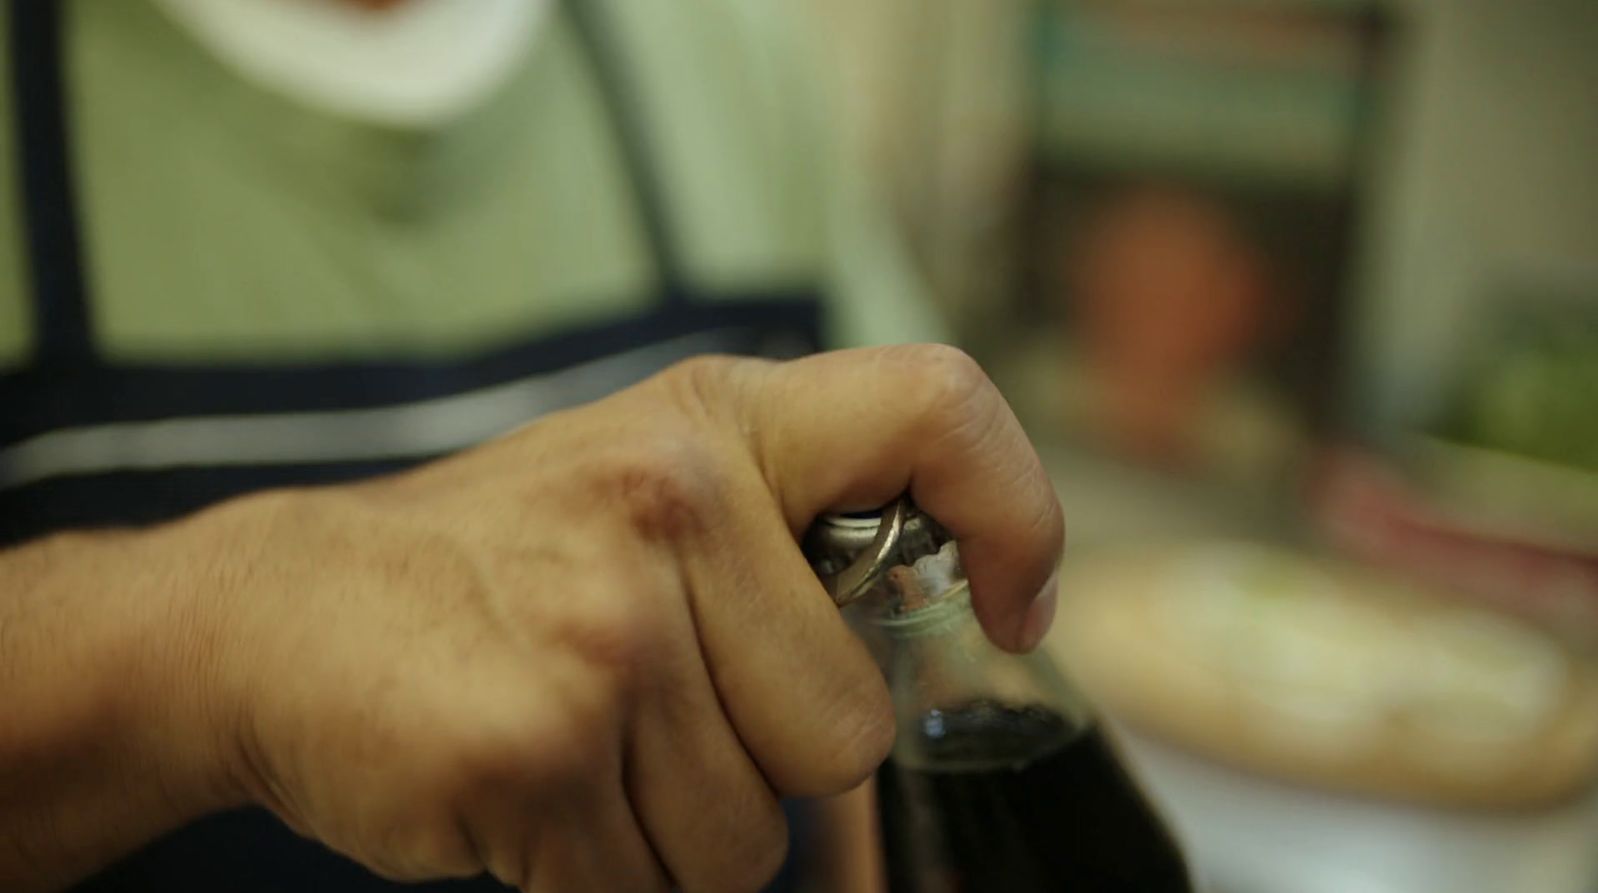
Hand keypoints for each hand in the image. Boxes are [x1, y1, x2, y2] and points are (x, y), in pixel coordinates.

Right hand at [175, 345, 1061, 890]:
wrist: (275, 616)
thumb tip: (953, 624)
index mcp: (718, 426)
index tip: (1008, 607)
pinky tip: (525, 797)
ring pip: (750, 836)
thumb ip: (785, 535)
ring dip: (670, 830)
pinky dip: (600, 876)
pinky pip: (651, 889)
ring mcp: (607, 626)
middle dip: (760, 764)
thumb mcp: (646, 484)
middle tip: (643, 711)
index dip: (1020, 512)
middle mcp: (674, 502)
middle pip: (846, 731)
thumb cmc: (491, 563)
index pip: (940, 412)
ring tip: (573, 744)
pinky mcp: (538, 746)